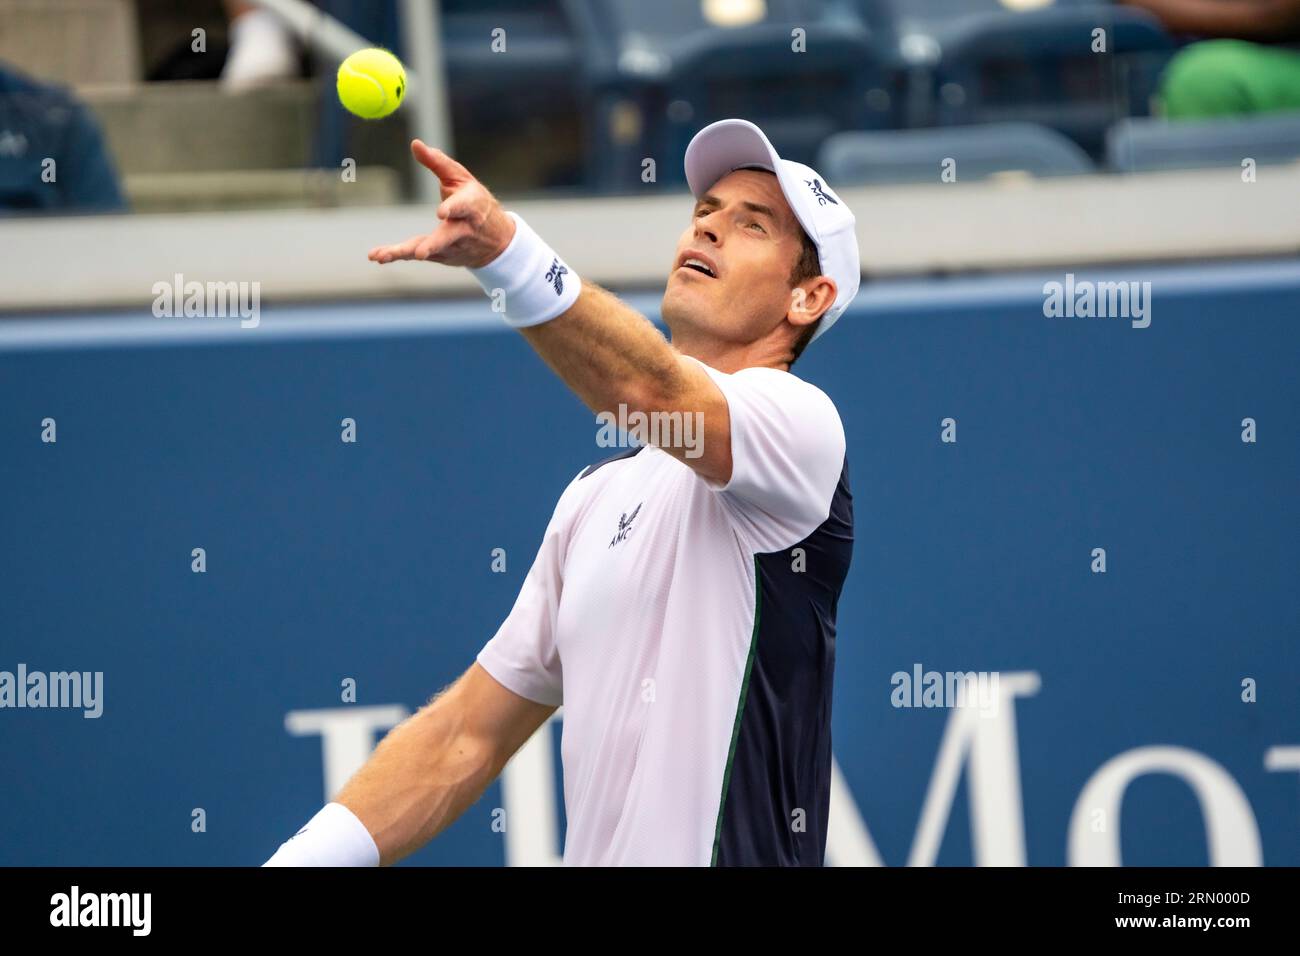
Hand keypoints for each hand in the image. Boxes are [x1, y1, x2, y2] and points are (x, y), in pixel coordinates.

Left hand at [368, 140, 516, 267]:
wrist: (497, 240)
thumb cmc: (475, 201)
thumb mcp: (461, 178)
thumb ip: (437, 162)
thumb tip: (415, 143)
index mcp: (472, 206)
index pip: (463, 207)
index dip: (453, 209)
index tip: (440, 213)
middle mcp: (464, 229)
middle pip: (448, 237)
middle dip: (433, 245)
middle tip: (420, 253)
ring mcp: (454, 247)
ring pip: (429, 250)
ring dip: (405, 252)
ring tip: (383, 256)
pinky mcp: (443, 257)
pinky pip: (418, 254)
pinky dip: (398, 255)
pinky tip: (378, 256)